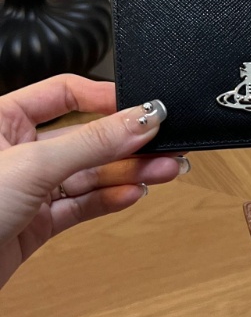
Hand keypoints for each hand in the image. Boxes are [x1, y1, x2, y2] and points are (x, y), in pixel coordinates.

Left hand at [0, 74, 188, 288]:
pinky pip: (81, 206)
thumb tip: (140, 120)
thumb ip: (92, 142)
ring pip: (89, 174)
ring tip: (165, 171)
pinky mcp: (34, 223)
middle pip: (87, 138)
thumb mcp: (31, 165)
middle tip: (168, 146)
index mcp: (2, 119)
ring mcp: (27, 188)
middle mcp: (17, 150)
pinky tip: (134, 194)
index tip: (146, 109)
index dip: (108, 99)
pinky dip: (109, 200)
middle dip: (129, 144)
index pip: (66, 94)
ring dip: (129, 173)